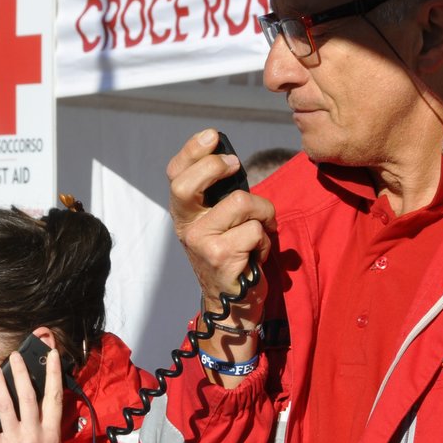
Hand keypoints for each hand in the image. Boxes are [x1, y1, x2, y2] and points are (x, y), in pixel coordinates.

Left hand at [0, 340, 63, 442]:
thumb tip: (45, 403)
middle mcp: (33, 434)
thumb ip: (50, 426)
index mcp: (51, 433)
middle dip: (20, 372)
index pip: (54, 396)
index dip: (53, 373)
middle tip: (14, 355)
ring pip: (5, 405)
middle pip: (27, 395)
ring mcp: (13, 441)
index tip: (50, 355)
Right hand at [167, 129, 275, 321]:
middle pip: (188, 184)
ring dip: (264, 214)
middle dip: (216, 167)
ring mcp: (200, 242)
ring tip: (261, 231)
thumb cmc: (233, 256)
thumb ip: (220, 196)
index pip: (176, 174)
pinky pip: (256, 230)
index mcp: (185, 213)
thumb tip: (232, 162)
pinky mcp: (220, 257)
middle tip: (236, 167)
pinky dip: (266, 241)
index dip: (192, 150)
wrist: (233, 305)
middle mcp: (186, 226)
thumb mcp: (220, 223)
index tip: (213, 137)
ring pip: (241, 203)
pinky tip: (257, 255)